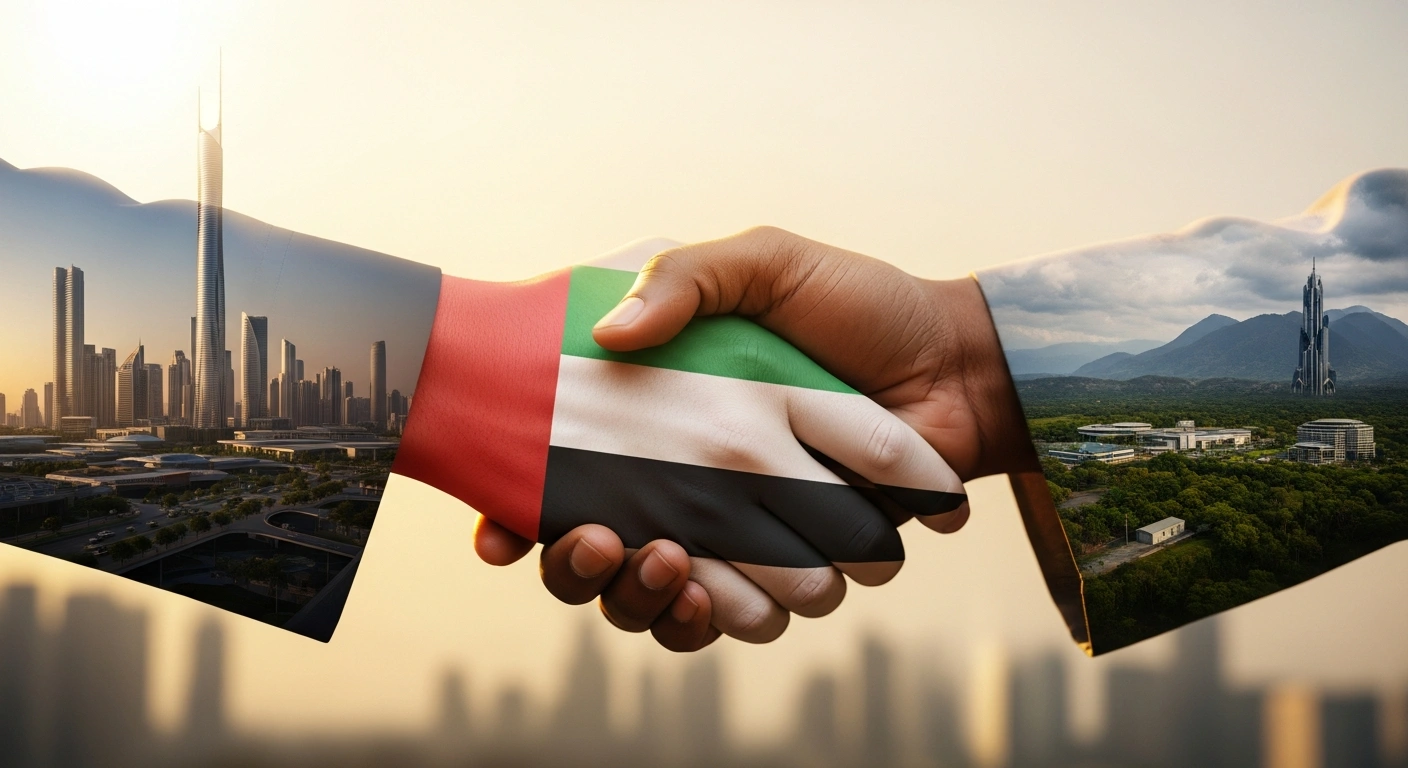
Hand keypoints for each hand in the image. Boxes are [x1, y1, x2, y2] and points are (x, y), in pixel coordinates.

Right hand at [481, 228, 1034, 649]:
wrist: (955, 363)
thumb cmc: (858, 303)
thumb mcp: (763, 261)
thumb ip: (686, 277)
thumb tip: (610, 337)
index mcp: (665, 416)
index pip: (563, 472)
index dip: (517, 512)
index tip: (498, 530)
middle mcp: (688, 481)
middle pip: (598, 558)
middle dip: (581, 571)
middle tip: (600, 542)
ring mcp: (737, 529)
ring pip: (653, 600)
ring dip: (645, 600)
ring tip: (670, 564)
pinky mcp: (789, 565)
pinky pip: (731, 617)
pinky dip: (717, 620)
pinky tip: (719, 594)